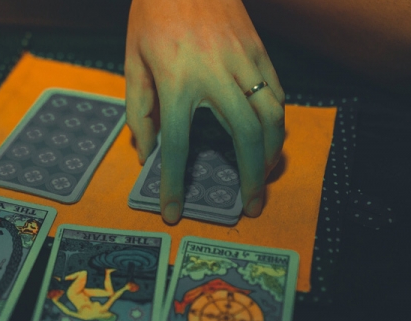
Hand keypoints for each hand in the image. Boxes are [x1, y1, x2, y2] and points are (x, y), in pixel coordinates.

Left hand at [125, 0, 284, 222]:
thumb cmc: (152, 14)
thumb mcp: (132, 61)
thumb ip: (140, 109)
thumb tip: (148, 151)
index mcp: (177, 81)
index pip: (176, 144)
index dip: (173, 184)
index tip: (173, 212)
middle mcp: (216, 74)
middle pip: (246, 136)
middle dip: (251, 177)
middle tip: (250, 206)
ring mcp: (245, 61)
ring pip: (273, 117)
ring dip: (271, 154)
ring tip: (261, 178)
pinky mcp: (261, 50)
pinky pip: (278, 94)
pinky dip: (276, 123)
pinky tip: (267, 140)